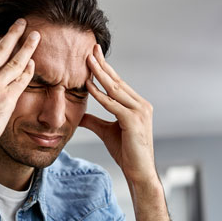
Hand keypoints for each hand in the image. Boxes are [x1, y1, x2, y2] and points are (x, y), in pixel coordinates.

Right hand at [0, 19, 39, 165]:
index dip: (0, 42)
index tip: (9, 34)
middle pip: (0, 50)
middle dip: (13, 34)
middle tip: (23, 23)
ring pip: (14, 61)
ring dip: (26, 46)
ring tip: (36, 36)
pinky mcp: (5, 100)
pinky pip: (21, 80)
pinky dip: (29, 69)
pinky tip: (34, 62)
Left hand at [81, 44, 157, 186]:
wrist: (139, 172)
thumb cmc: (126, 153)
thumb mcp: (106, 132)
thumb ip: (94, 121)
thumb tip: (80, 115)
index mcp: (138, 105)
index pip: (119, 83)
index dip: (105, 69)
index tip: (94, 55)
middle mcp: (141, 105)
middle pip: (117, 81)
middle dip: (103, 65)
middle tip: (91, 48)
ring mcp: (139, 111)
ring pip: (115, 89)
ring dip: (100, 73)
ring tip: (87, 59)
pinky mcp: (133, 120)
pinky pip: (112, 104)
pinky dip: (99, 94)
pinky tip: (88, 85)